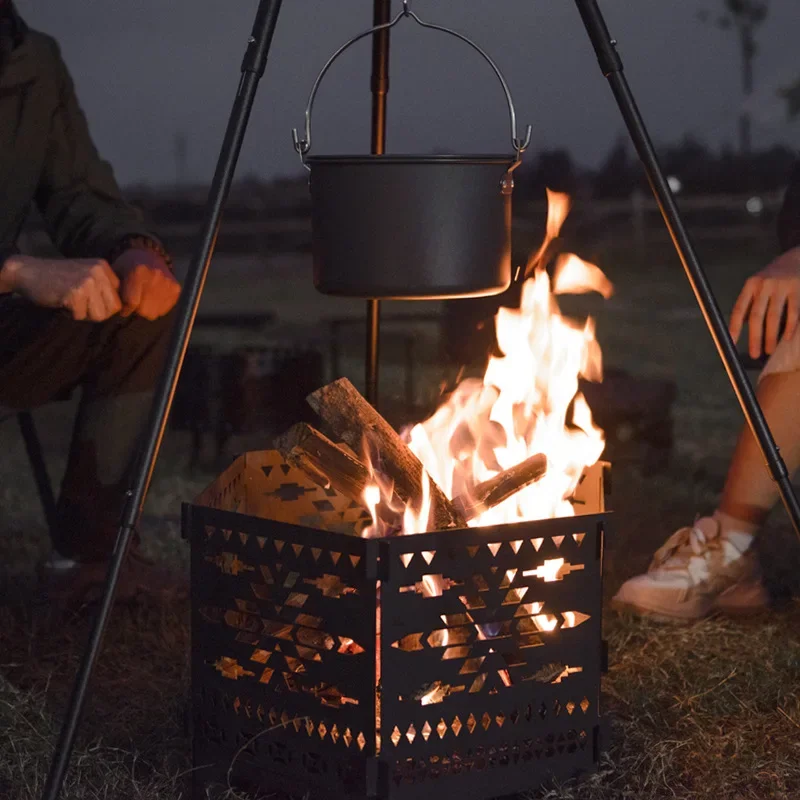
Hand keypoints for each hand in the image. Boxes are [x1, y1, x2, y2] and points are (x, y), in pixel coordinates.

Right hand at [0, 255, 121, 320]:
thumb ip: (104, 288)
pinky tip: (62, 302)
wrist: (28, 272)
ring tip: (72, 302)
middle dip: (98, 313)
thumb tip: (124, 310)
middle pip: (113, 308)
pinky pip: (81, 316)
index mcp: (103, 267)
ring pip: (100, 315)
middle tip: (81, 305)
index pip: (119, 298)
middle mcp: (98, 271)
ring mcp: (87, 281)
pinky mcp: (74, 292)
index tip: (90, 301)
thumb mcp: (86, 275)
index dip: (105, 306)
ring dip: (85, 314)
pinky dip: (71, 314)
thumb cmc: (58, 279)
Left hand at [112, 248, 180, 319]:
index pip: (132, 302)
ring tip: (144, 300)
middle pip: (144, 310)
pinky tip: (153, 298)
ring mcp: (168, 284)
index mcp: (138, 272)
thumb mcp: (116, 272)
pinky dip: (158, 308)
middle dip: (136, 310)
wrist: (149, 254)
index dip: (125, 309)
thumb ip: (114, 289)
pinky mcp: (176, 289)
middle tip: (134, 303)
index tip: (123, 310)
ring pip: (155, 313)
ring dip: (147, 310)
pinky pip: (164, 310)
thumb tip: (115, 307)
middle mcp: (155, 277)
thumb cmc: (129, 265)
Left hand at [730, 246, 799, 358]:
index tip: (731, 343)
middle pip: (756, 316)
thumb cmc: (772, 278)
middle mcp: (763, 285)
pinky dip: (790, 326)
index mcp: (750, 285)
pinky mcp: (797, 288)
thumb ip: (749, 304)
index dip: (734, 327)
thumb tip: (736, 331)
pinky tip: (786, 338)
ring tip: (768, 350)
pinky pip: (793, 311)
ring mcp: (781, 286)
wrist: (795, 258)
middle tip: (754, 354)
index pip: (739, 309)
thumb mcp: (757, 286)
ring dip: (771, 336)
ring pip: (774, 316)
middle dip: (754, 337)